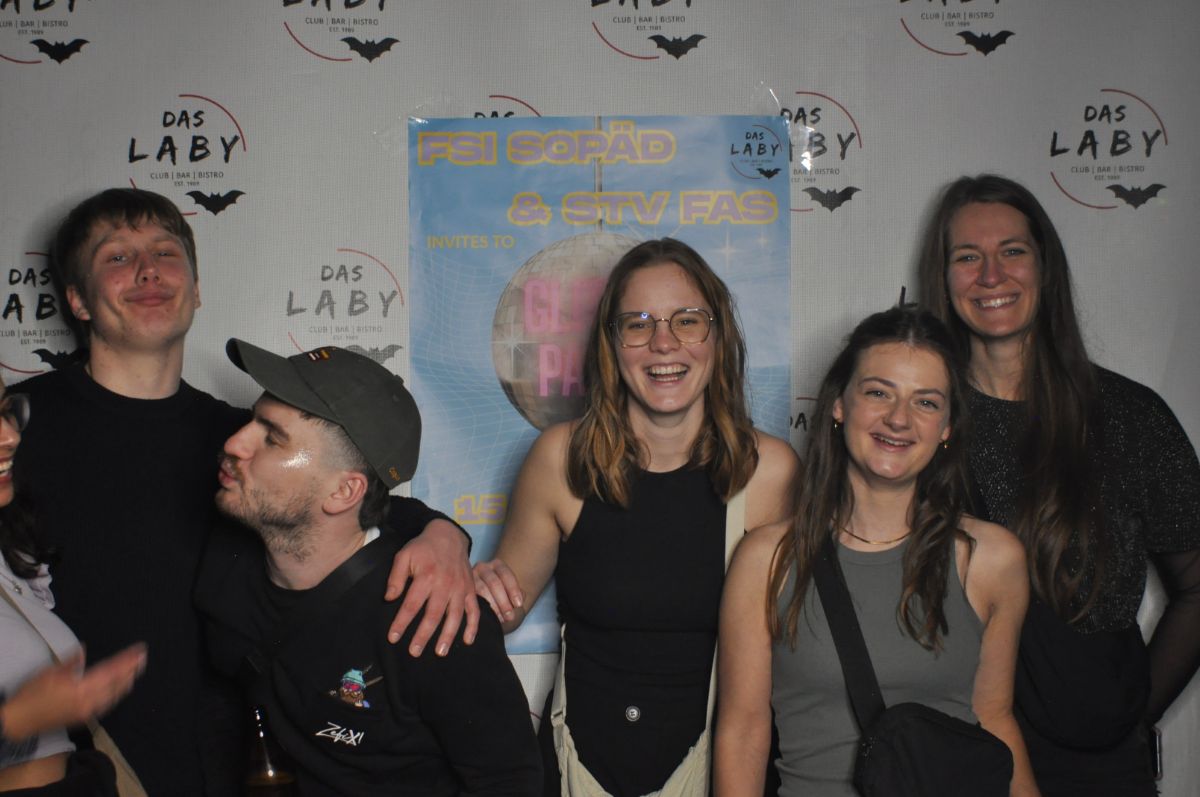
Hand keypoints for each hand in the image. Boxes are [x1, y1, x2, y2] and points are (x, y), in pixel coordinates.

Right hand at [1, 643, 146, 740]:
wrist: (19, 722)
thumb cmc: (31, 695)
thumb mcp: (50, 672)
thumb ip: (71, 661)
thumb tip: (85, 650)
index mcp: (81, 688)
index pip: (111, 671)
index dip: (127, 660)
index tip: (139, 650)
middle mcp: (90, 702)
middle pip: (118, 684)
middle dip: (132, 669)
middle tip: (143, 657)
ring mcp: (88, 712)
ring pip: (116, 695)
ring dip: (128, 681)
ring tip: (136, 668)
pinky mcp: (85, 718)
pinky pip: (108, 704)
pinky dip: (118, 693)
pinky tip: (122, 687)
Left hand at [384, 519, 477, 656]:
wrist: (448, 535)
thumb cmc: (423, 548)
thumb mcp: (404, 556)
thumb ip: (396, 577)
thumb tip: (389, 598)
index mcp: (426, 576)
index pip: (411, 605)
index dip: (401, 623)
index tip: (393, 638)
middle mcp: (445, 584)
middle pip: (433, 614)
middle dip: (423, 635)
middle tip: (414, 652)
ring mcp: (460, 588)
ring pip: (455, 616)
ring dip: (448, 635)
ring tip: (440, 652)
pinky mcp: (470, 589)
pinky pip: (474, 610)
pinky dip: (473, 626)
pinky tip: (467, 641)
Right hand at [473, 558, 524, 625]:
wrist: (484, 601)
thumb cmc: (502, 596)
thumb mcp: (511, 592)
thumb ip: (518, 594)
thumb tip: (519, 600)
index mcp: (497, 565)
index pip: (506, 574)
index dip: (513, 590)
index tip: (518, 605)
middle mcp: (482, 567)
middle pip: (494, 582)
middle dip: (503, 601)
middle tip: (510, 616)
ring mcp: (471, 577)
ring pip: (481, 590)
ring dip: (492, 606)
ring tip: (500, 619)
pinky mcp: (463, 589)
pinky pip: (471, 598)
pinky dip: (480, 608)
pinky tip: (487, 617)